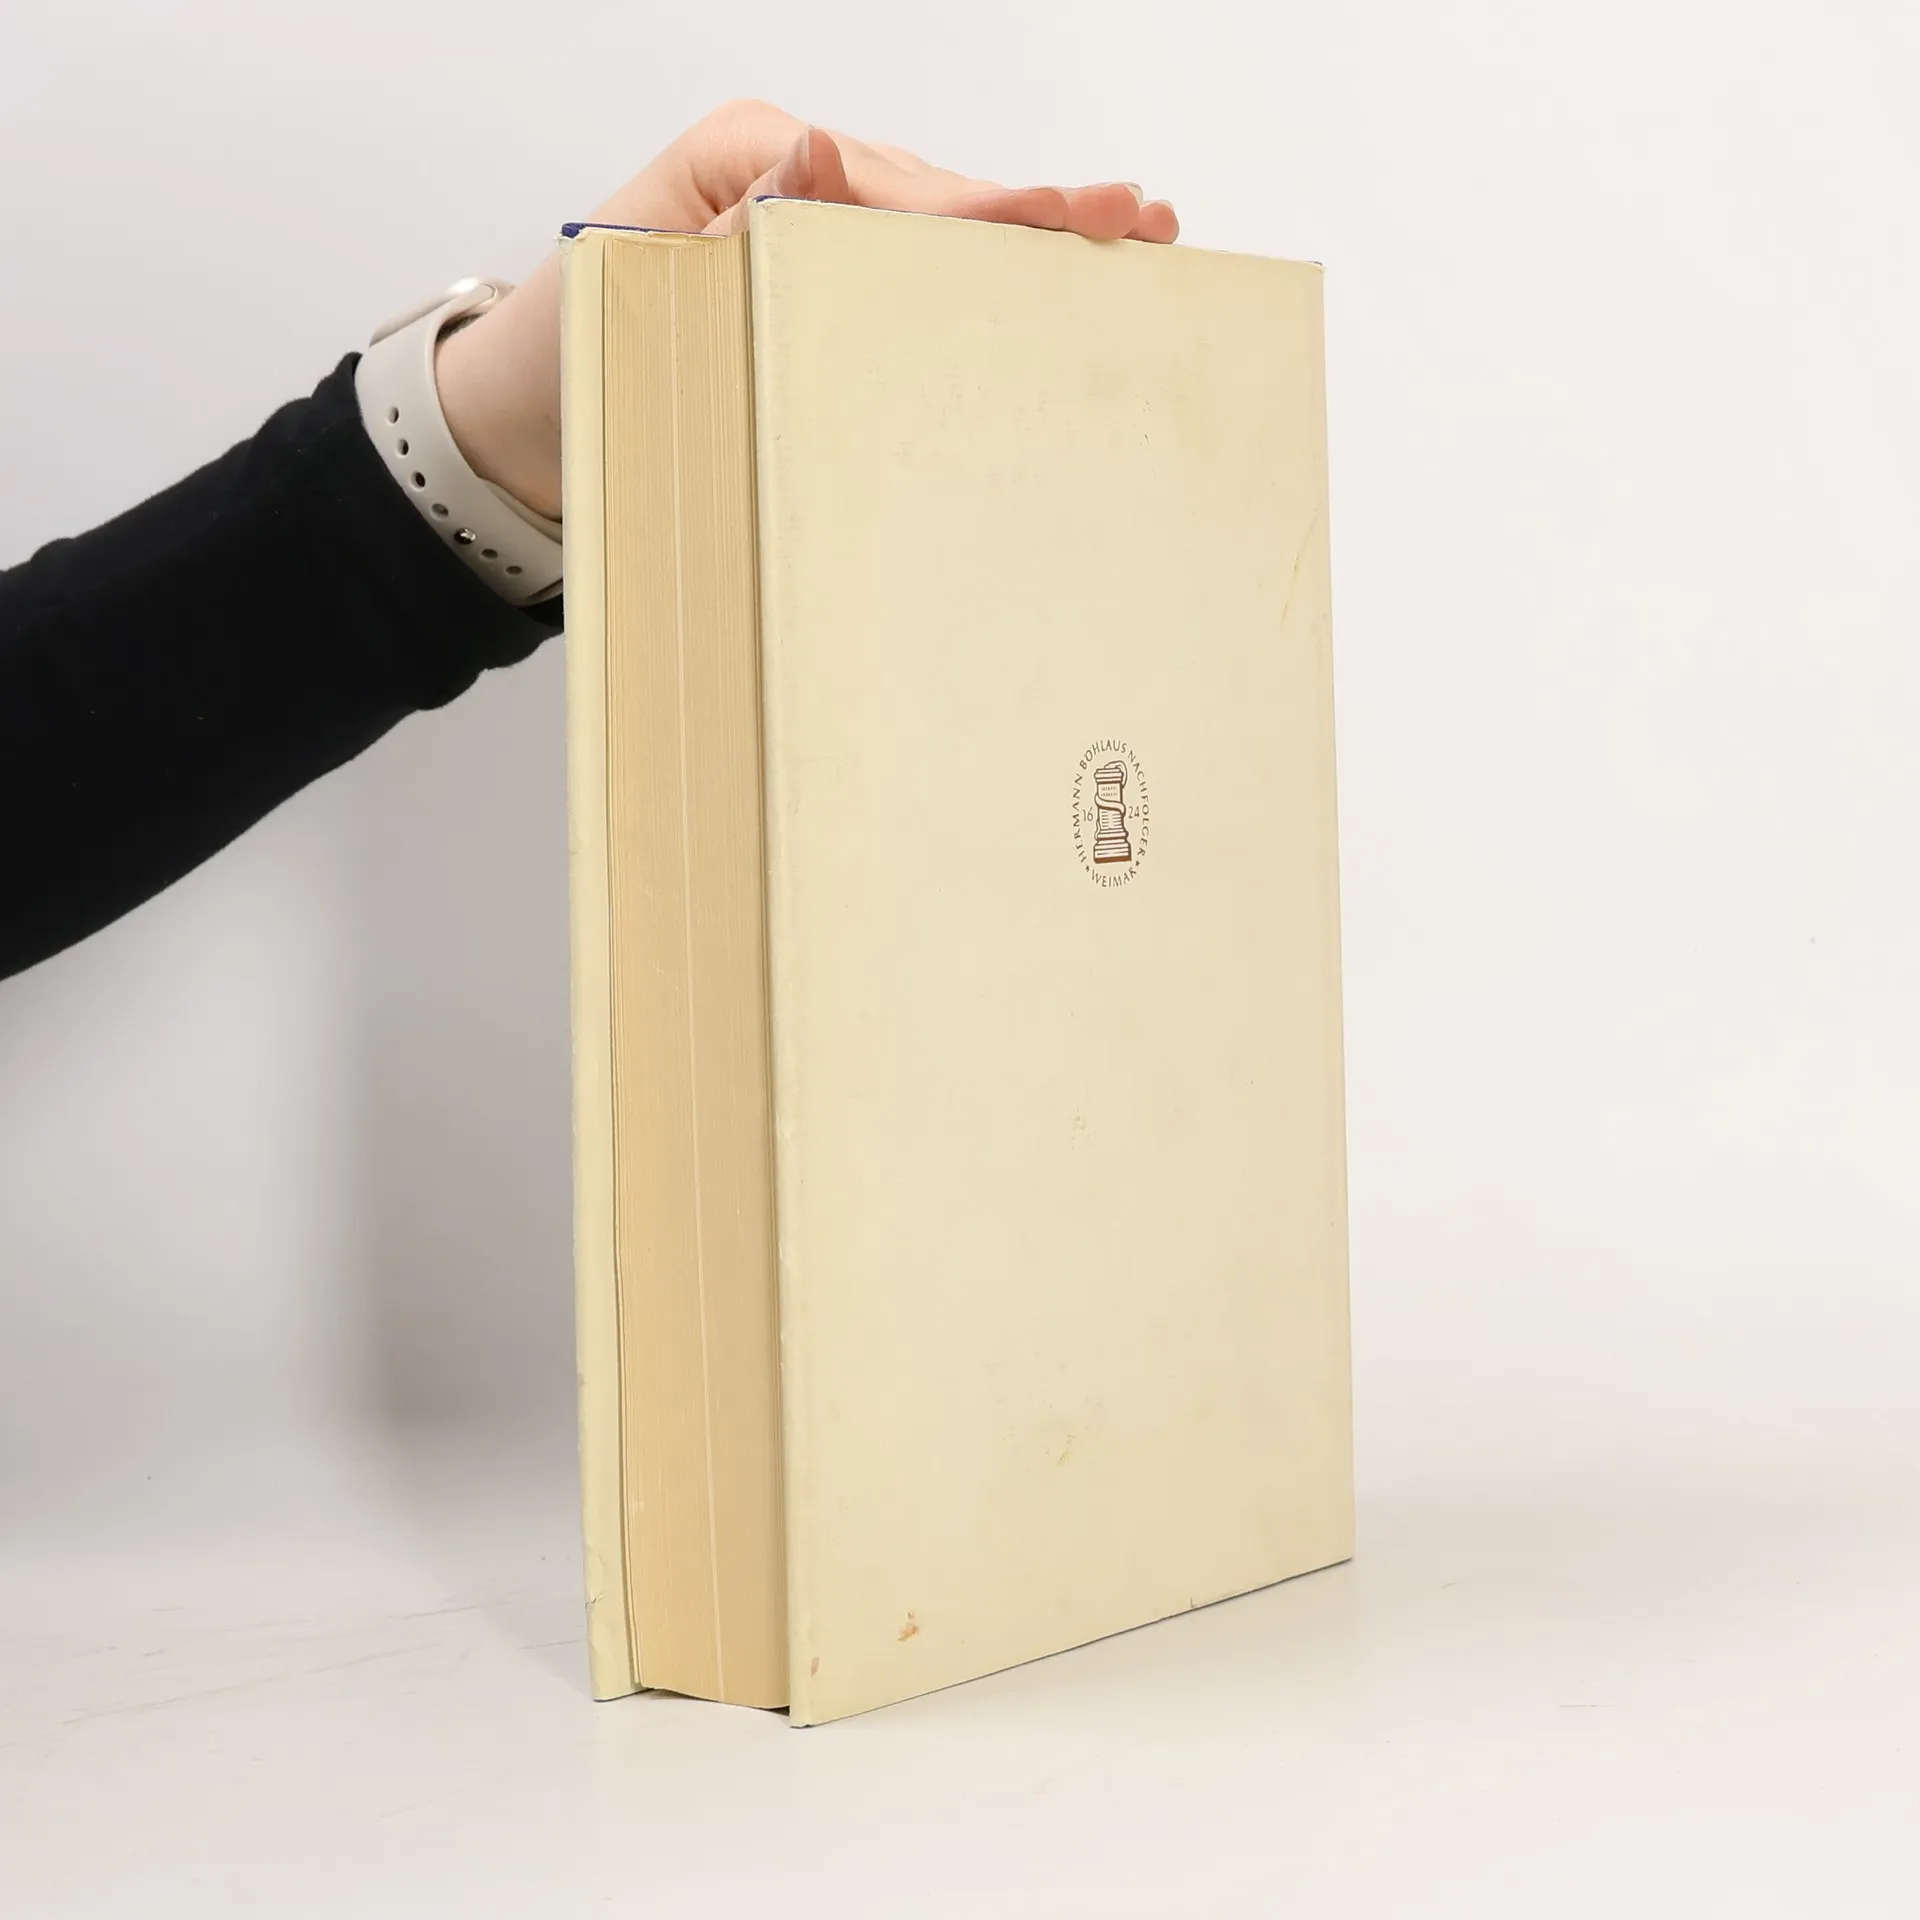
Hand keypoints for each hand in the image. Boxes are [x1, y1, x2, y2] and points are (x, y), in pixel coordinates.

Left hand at [433, 101, 1178, 522]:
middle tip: (1143, 222)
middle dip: (1041, 216)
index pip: (894, 189)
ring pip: (935, 243)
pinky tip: (1043, 302)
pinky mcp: (814, 303)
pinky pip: (906, 293)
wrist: (522, 432)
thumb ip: (733, 226)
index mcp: (753, 163)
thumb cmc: (567, 353)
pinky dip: (976, 298)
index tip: (1074, 217)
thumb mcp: (635, 281)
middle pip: (937, 202)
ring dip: (1025, 254)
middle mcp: (794, 189)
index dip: (988, 209)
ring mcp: (811, 244)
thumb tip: (814, 154)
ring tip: (1127, 249)